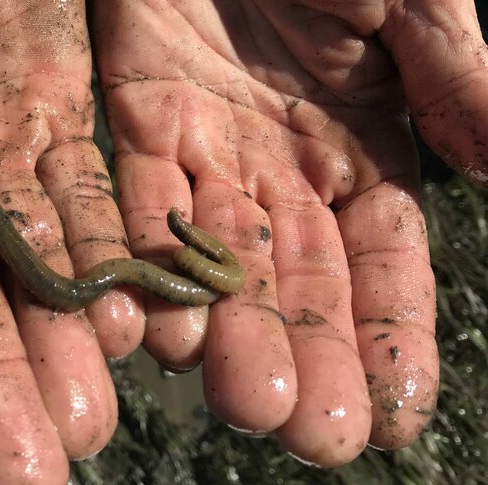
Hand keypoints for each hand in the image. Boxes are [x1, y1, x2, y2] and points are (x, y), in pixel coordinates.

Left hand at [91, 0, 487, 465]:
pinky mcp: (135, 119)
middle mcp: (286, 165)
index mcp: (367, 143)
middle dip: (307, 356)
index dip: (390, 337)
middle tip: (307, 434)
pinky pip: (136, 203)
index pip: (384, 264)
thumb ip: (460, 78)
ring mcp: (207, 148)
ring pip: (217, 260)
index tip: (391, 414)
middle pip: (299, 283)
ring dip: (226, 333)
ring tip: (239, 398)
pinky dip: (144, 263)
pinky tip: (154, 328)